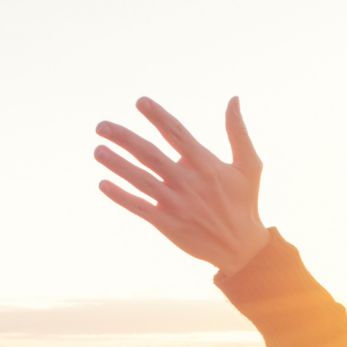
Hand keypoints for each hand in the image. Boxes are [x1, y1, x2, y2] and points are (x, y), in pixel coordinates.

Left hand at [96, 97, 268, 272]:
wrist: (242, 248)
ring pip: (141, 180)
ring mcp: (177, 204)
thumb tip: (234, 98)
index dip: (158, 117)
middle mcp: (188, 182)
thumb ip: (238, 131)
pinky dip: (121, 196)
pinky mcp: (168, 224)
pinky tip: (103, 184)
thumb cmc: (245, 202)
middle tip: (101, 126)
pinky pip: (140, 208)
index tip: (140, 102)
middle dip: (124, 139)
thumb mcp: (249, 165)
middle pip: (151, 155)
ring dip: (117, 164)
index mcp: (206, 164)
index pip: (177, 134)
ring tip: (97, 150)